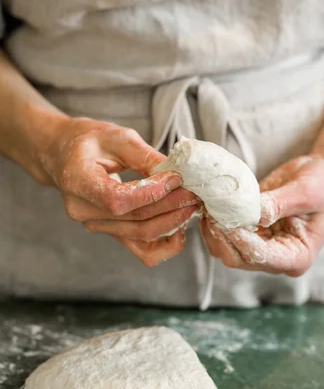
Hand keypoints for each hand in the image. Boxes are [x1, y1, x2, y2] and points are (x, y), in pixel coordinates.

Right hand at [41, 117, 197, 265]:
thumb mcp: (116, 137)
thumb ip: (145, 156)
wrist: (64, 156)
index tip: (177, 178)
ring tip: (192, 204)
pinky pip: (142, 250)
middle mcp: (83, 212)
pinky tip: (180, 226)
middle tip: (195, 192)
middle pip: (135, 219)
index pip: (119, 200)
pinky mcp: (111, 233)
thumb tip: (177, 172)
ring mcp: (96, 227)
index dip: (152, 193)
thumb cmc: (88, 142)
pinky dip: (165, 243)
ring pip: (142, 235)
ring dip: (173, 222)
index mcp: (78, 182)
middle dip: (171, 206)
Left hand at [200, 155, 323, 275]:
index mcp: (296, 257)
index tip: (224, 219)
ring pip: (225, 249)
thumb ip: (276, 205)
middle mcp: (277, 258)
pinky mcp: (251, 233)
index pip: (260, 256)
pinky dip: (214, 221)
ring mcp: (262, 246)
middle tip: (210, 210)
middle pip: (237, 258)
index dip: (239, 239)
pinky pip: (225, 235)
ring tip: (206, 204)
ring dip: (213, 230)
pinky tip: (209, 204)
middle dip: (221, 235)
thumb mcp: (304, 192)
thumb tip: (247, 213)